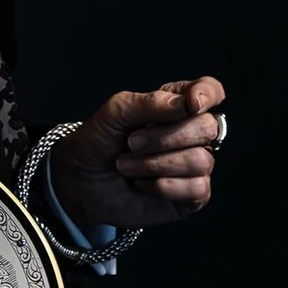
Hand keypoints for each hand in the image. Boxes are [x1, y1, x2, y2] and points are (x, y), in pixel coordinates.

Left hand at [49, 76, 227, 229]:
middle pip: (208, 127)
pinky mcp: (190, 196)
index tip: (191, 103)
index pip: (210, 91)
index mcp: (175, 106)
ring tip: (126, 166)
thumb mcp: (114, 114)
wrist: (78, 182)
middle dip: (166, 137)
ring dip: (156, 164)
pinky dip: (164, 187)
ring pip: (201, 160)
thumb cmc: (97, 143)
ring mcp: (193, 166)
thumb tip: (188, 103)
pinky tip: (143, 185)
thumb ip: (150, 103)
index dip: (206, 94)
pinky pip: (197, 188)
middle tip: (131, 143)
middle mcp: (190, 135)